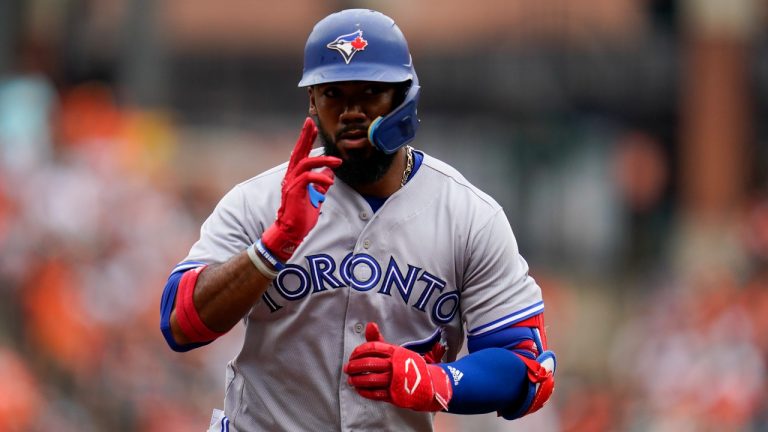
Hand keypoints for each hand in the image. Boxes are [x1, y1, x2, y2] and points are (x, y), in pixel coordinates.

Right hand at [261, 118, 341, 261]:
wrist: (291, 231)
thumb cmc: (301, 215)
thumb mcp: (316, 196)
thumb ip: (320, 183)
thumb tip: (329, 173)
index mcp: (295, 176)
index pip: (301, 153)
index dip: (305, 139)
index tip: (312, 126)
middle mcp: (291, 177)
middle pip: (298, 152)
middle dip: (305, 136)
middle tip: (311, 123)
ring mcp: (291, 183)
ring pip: (305, 163)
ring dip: (323, 161)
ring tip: (337, 163)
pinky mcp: (294, 191)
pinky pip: (307, 178)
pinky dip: (320, 178)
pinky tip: (330, 182)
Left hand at [344, 322, 452, 411]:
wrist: (427, 383)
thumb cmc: (405, 364)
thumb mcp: (394, 351)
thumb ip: (379, 340)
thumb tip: (370, 324)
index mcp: (395, 352)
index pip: (372, 348)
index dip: (359, 352)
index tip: (352, 356)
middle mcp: (395, 365)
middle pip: (369, 364)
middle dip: (354, 367)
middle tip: (347, 368)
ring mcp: (395, 380)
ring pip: (370, 379)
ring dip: (357, 380)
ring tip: (350, 380)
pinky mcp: (395, 394)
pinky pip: (375, 393)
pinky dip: (364, 391)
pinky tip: (359, 389)